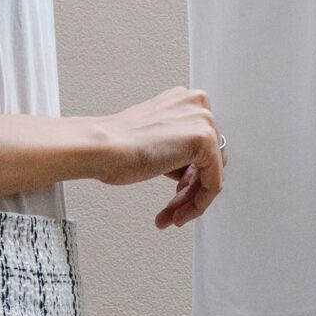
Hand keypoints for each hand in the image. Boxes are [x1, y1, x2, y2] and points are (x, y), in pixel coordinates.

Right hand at [88, 84, 225, 227]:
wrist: (103, 148)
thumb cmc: (116, 145)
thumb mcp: (155, 138)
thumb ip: (177, 145)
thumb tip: (189, 167)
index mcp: (184, 99)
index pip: (201, 146)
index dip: (187, 176)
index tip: (175, 193)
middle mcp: (197, 104)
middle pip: (208, 160)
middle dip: (188, 190)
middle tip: (171, 209)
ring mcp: (203, 120)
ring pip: (211, 174)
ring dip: (189, 201)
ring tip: (171, 216)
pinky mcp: (205, 140)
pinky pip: (213, 183)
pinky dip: (196, 204)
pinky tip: (175, 214)